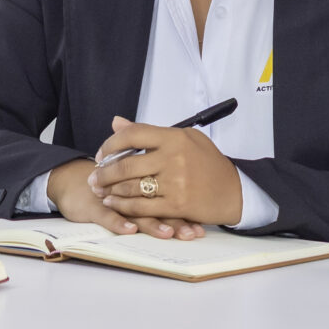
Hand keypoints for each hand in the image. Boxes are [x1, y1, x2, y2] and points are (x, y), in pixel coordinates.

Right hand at [41, 158, 200, 240]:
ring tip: (169, 234)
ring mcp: (112, 196)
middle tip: (193, 233)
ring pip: (135, 209)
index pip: (170, 190)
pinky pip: (108, 215)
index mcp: (144, 178)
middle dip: (177, 219)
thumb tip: (194, 202)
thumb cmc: (109, 182)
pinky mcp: (94, 206)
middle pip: (158, 200)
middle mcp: (130, 186)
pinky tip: (130, 231)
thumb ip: (160, 188)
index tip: (205, 220)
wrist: (73, 181)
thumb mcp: (133, 181)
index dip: (189, 204)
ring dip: (153, 223)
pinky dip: (118, 223)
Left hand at [90, 119, 237, 234]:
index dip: (110, 144)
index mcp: (175, 137)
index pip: (132, 134)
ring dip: (109, 190)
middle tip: (93, 177)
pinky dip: (123, 205)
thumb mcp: (185, 139)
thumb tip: (117, 122)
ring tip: (99, 190)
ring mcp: (175, 182)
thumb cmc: (209, 164)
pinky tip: (113, 203)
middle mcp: (174, 157)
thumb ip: (149, 132)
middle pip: (126, 164)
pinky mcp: (177, 204)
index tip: (102, 154)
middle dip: (103, 172)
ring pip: (130, 187)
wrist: (235, 191)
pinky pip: (141, 206)